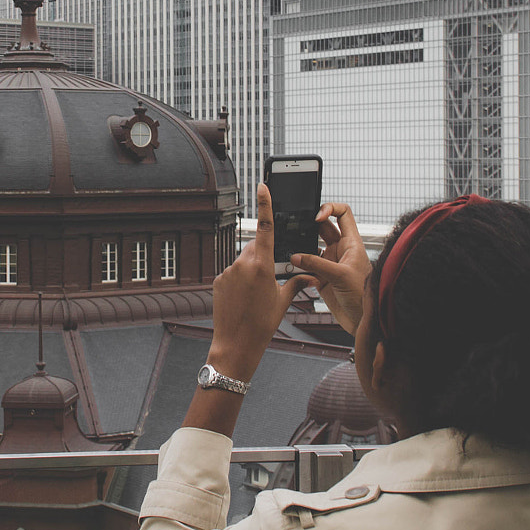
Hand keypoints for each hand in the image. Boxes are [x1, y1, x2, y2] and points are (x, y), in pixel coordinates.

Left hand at [208, 184, 313, 380]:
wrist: (235, 344)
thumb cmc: (262, 324)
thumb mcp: (283, 301)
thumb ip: (296, 282)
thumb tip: (311, 275)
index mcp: (262, 265)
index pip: (266, 227)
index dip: (265, 204)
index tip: (262, 185)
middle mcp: (242, 264)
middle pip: (256, 247)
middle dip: (265, 255)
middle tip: (270, 279)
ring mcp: (228, 271)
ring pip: (244, 261)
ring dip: (252, 270)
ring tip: (255, 295)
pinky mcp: (218, 280)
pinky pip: (233, 272)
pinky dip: (240, 280)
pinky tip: (243, 298)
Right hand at [291, 201, 370, 335]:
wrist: (363, 320)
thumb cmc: (364, 296)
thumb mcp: (340, 276)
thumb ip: (317, 264)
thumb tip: (296, 256)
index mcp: (351, 243)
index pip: (343, 213)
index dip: (329, 208)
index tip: (316, 216)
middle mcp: (341, 250)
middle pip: (322, 228)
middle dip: (309, 227)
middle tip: (296, 229)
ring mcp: (331, 263)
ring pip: (312, 247)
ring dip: (302, 248)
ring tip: (293, 250)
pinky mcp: (322, 277)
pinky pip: (307, 266)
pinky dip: (299, 266)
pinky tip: (293, 269)